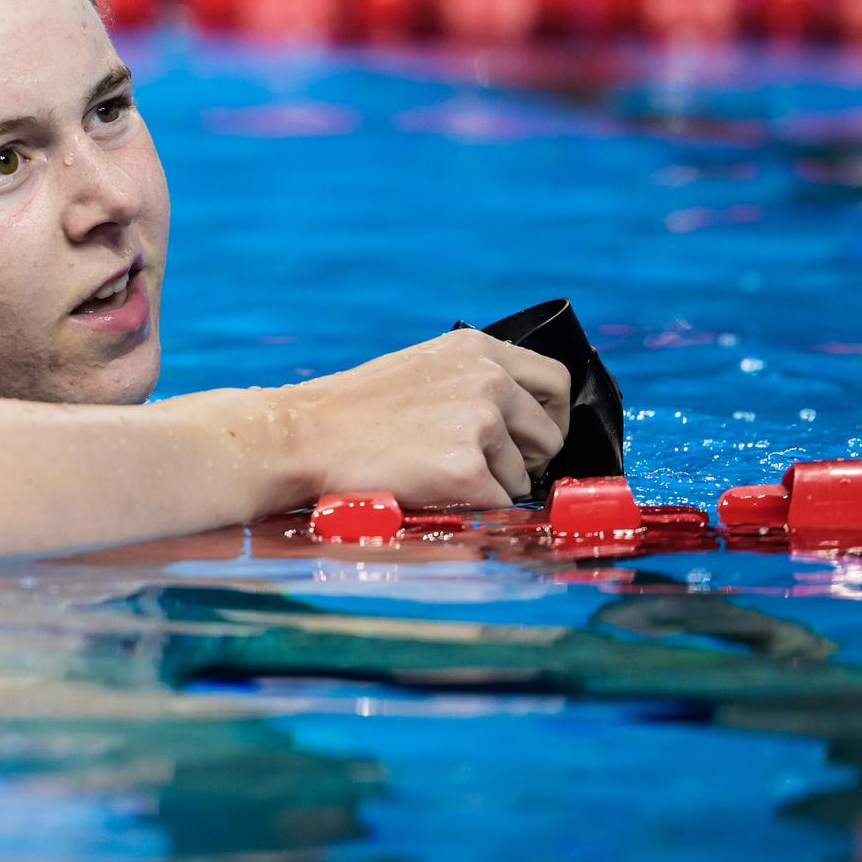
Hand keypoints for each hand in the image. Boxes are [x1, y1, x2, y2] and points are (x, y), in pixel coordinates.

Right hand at [285, 328, 570, 509]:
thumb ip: (473, 380)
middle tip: (490, 472)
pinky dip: (472, 510)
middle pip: (549, 436)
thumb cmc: (355, 409)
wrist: (305, 436)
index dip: (552, 417)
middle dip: (528, 461)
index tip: (536, 438)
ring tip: (436, 477)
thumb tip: (518, 415)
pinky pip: (497, 506)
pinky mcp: (466, 470)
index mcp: (478, 351)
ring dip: (490, 488)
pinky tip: (433, 494)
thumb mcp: (423, 368)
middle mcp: (488, 381)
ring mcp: (480, 425)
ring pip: (520, 478)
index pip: (556, 382)